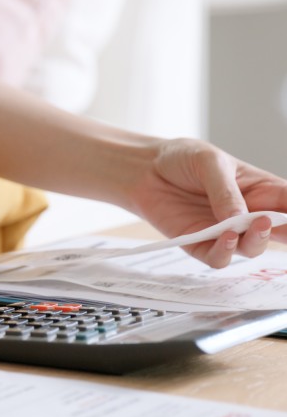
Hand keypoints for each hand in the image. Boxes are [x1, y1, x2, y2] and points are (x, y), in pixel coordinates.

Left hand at [132, 138, 286, 267]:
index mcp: (259, 190)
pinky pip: (218, 258)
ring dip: (257, 240)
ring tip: (256, 225)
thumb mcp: (209, 162)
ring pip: (251, 248)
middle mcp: (246, 214)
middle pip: (279, 232)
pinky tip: (226, 236)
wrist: (143, 169)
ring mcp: (223, 231)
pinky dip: (225, 252)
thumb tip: (241, 219)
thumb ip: (226, 190)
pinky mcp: (198, 244)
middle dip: (286, 232)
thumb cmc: (181, 159)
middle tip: (280, 224)